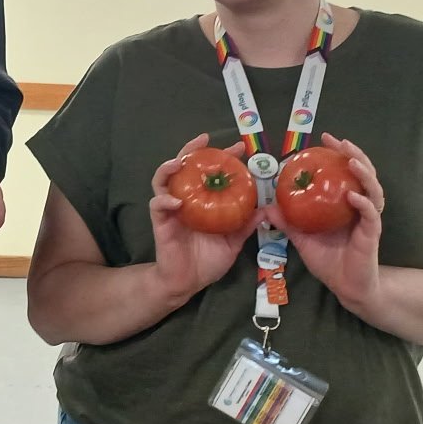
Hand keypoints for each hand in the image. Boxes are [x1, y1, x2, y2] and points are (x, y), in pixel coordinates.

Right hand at [150, 133, 257, 302]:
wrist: (187, 283)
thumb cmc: (208, 261)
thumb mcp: (233, 242)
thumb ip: (245, 225)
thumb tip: (265, 209)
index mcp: (203, 201)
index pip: (210, 172)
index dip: (223, 158)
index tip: (238, 148)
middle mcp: (185, 200)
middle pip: (183, 167)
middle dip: (193, 151)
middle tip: (207, 141)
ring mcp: (171, 210)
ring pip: (162, 180)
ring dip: (169, 167)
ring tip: (179, 161)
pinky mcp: (161, 223)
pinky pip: (157, 205)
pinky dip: (165, 200)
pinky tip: (177, 201)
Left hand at [282, 133, 383, 305]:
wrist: (346, 286)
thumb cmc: (328, 260)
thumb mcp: (303, 239)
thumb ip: (288, 222)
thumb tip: (266, 207)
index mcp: (344, 203)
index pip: (344, 171)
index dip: (338, 153)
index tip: (325, 138)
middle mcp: (359, 206)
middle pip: (363, 173)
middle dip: (353, 154)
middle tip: (340, 142)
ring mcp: (368, 218)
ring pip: (373, 189)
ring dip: (363, 173)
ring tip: (351, 161)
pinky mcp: (372, 233)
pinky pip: (371, 214)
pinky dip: (364, 203)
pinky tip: (354, 196)